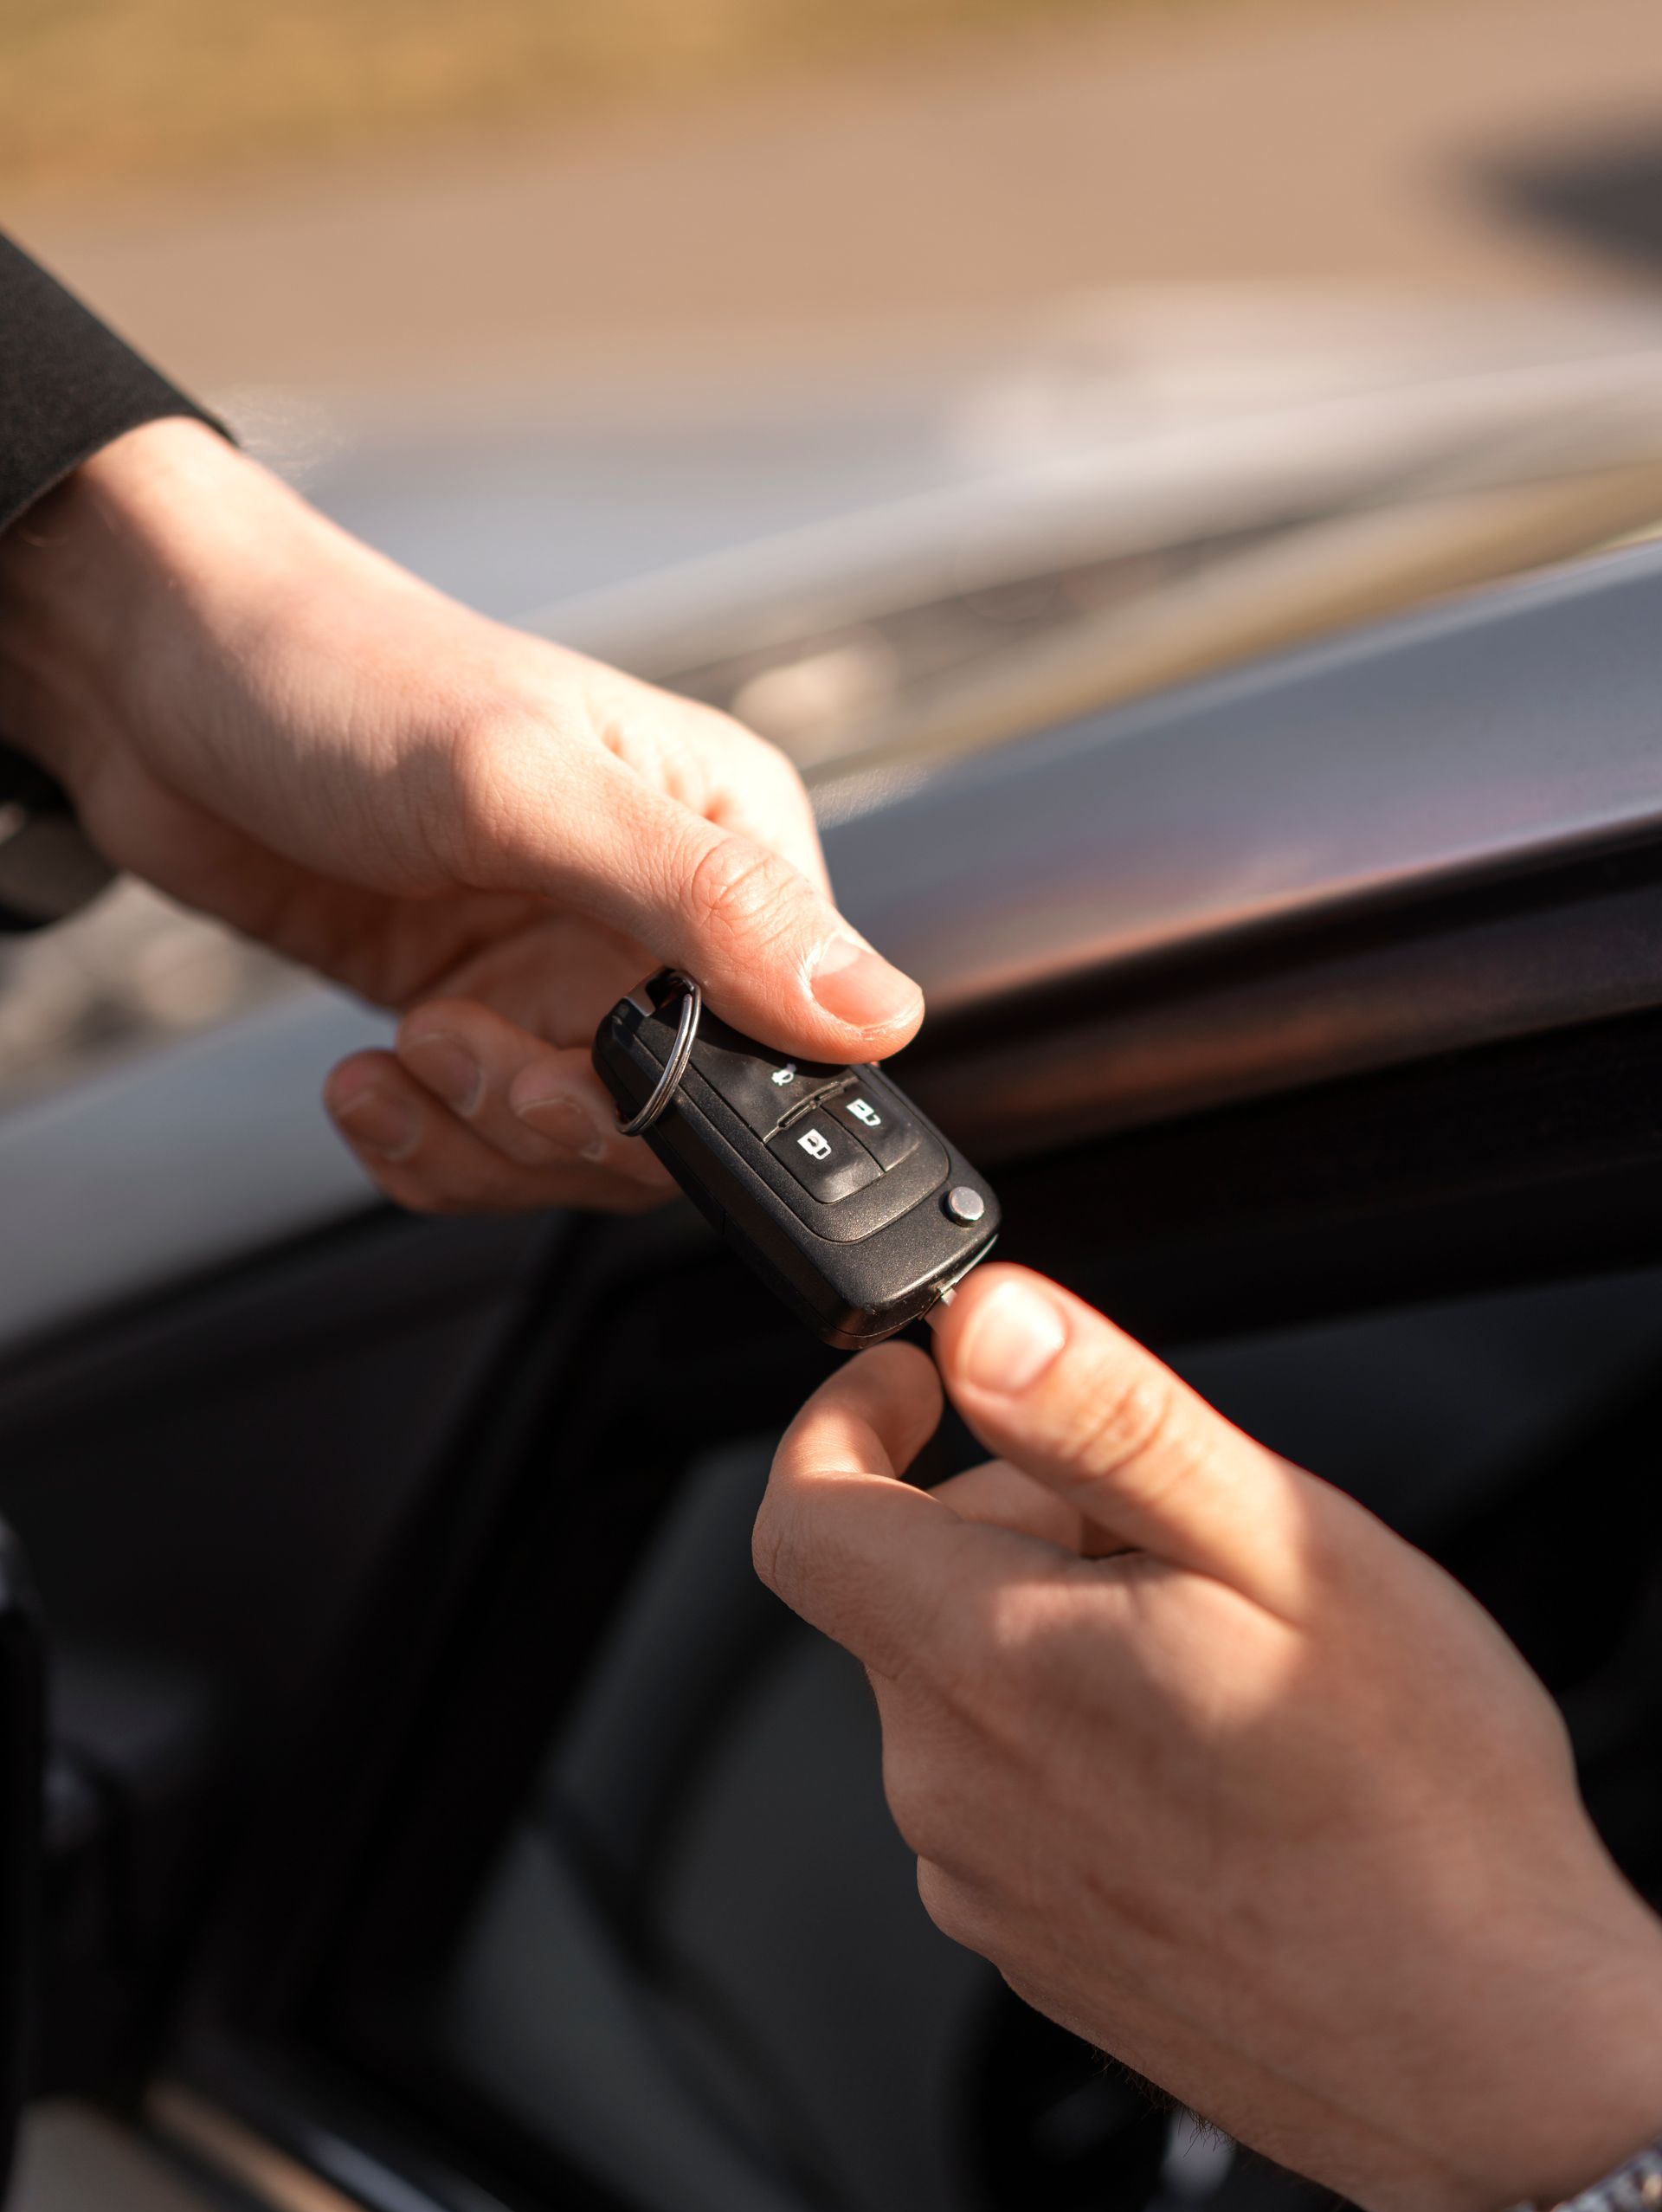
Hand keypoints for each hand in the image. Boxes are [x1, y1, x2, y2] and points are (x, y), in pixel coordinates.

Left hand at [0, 418, 921, 1212]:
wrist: (148, 677)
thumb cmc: (336, 675)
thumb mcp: (529, 786)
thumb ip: (708, 904)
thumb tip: (875, 1011)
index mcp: (725, 842)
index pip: (788, 1041)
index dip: (698, 1098)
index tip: (594, 1085)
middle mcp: (658, 921)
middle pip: (678, 1125)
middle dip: (558, 1122)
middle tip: (463, 1045)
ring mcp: (559, 975)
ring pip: (576, 1153)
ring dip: (476, 1136)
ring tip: (407, 1043)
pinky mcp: (474, 1014)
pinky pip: (486, 1144)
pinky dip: (424, 1147)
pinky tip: (368, 1078)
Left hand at [756, 1263, 1661, 2211]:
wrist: (1493, 2060)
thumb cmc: (1416, 1809)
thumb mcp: (1278, 1548)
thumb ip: (1105, 1419)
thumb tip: (986, 1322)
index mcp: (988, 1667)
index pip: (804, 1514)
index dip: (847, 1415)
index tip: (921, 1377)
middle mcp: (952, 1789)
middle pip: (911, 1591)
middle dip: (1020, 1520)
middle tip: (1182, 1541)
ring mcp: (990, 1885)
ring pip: (973, 1691)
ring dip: (1060, 1636)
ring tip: (1229, 1665)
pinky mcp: (1041, 1950)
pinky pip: (1016, 1796)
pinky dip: (1084, 1744)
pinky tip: (1219, 1769)